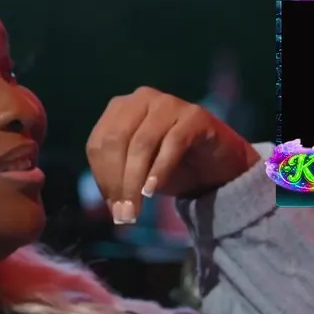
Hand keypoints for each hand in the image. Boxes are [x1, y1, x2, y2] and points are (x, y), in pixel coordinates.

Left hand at [86, 87, 259, 223]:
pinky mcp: (194, 114)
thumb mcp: (138, 175)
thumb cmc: (171, 167)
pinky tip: (153, 191)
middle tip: (124, 215)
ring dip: (135, 181)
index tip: (113, 209)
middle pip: (115, 141)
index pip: (98, 144)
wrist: (216, 166)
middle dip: (117, 182)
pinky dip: (160, 169)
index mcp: (119, 109)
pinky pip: (172, 142)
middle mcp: (141, 98)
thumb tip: (113, 208)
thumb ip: (120, 183)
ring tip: (136, 210)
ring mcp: (168, 102)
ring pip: (141, 143)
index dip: (102, 178)